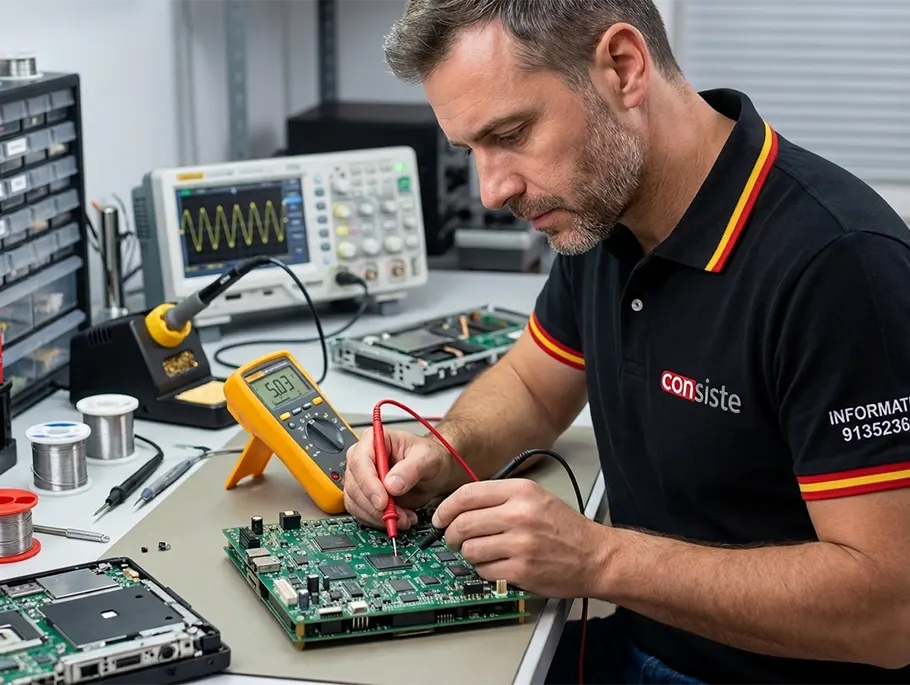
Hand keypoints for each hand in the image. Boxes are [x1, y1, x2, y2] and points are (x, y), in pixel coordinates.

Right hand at [343, 427, 454, 529]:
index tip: (382, 501)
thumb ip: (411, 468)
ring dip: (378, 516)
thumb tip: (391, 485)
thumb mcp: (427, 458)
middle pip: (354, 484)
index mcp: (375, 440)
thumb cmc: (429, 458)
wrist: (435, 473)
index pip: (360, 461)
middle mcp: (363, 458)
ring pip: (355, 502)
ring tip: (404, 518)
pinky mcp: (365, 497)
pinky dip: (378, 521)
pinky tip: (399, 519)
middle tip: (396, 515)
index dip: (369, 484)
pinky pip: (361, 513)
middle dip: (374, 506)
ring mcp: (362, 479)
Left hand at [432, 479, 603, 598]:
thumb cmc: (565, 528)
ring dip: (469, 554)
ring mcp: (520, 544)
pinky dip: (485, 570)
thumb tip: (459, 506)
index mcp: (521, 491)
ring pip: (470, 549)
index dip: (446, 508)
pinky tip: (498, 565)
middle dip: (451, 534)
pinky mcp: (521, 570)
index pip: (467, 494)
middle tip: (453, 539)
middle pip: (463, 523)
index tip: (440, 517)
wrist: (595, 556)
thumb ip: (500, 497)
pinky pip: (484, 570)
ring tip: (483, 552)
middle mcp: (519, 514)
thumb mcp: (535, 497)